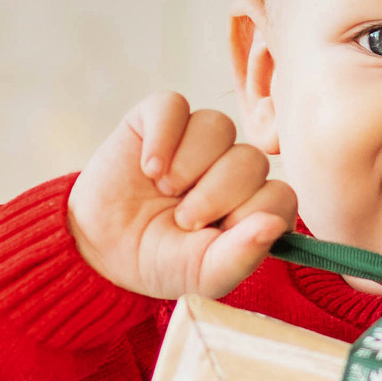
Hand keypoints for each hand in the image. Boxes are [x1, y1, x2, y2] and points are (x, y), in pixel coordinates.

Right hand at [67, 92, 296, 301]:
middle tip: (181, 220)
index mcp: (253, 205)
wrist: (100, 247)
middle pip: (252, 160)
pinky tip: (148, 169)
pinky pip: (175, 106)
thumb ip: (241, 255)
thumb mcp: (201, 274)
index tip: (212, 236)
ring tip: (163, 190)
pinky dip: (163, 137)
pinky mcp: (162, 119)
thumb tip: (273, 226)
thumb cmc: (158, 261)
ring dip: (189, 165)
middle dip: (215, 195)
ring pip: (219, 126)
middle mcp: (233, 167)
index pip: (281, 196)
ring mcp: (199, 139)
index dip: (249, 216)